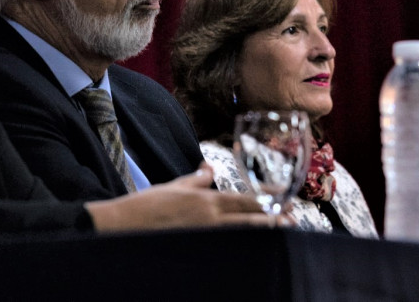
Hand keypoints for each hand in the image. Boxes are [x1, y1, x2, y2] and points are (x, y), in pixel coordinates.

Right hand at [84, 164, 274, 232]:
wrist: (125, 226)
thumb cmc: (147, 205)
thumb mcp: (173, 186)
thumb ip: (196, 179)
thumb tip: (209, 168)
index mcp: (206, 201)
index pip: (246, 199)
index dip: (268, 199)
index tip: (284, 198)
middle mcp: (211, 220)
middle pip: (251, 219)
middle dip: (274, 218)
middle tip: (293, 218)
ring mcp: (207, 237)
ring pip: (244, 235)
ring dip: (264, 232)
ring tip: (283, 231)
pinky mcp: (200, 250)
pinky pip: (228, 248)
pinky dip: (244, 246)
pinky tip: (254, 247)